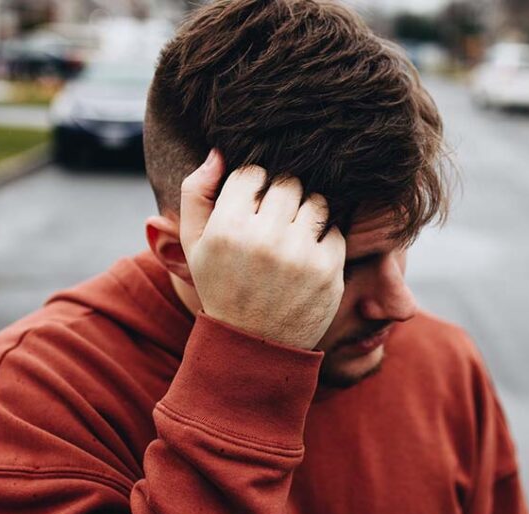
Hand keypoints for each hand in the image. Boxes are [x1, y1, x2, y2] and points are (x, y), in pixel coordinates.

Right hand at [179, 149, 345, 349]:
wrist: (254, 345)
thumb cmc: (222, 288)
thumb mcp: (194, 246)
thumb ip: (195, 194)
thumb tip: (218, 153)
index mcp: (228, 228)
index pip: (251, 173)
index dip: (252, 187)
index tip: (251, 209)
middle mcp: (265, 238)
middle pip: (287, 182)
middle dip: (281, 197)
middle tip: (274, 222)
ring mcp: (300, 254)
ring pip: (316, 200)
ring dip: (306, 211)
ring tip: (291, 236)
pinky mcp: (329, 270)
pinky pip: (334, 229)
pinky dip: (322, 238)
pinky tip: (305, 256)